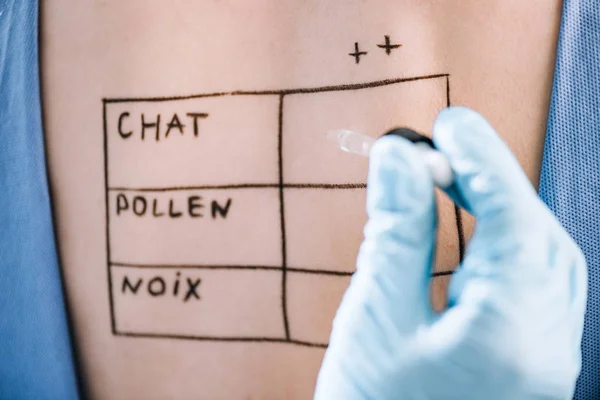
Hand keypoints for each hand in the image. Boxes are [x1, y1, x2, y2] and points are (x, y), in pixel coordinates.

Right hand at [314, 107, 586, 399]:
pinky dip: (499, 251)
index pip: (512, 215)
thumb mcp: (375, 319)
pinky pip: (530, 290)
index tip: (447, 123)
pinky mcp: (525, 368)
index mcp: (514, 331)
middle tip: (441, 152)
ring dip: (500, 214)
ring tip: (452, 186)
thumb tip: (398, 162)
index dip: (481, 159)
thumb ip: (394, 234)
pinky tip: (467, 241)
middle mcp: (546, 346)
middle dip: (492, 182)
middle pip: (537, 235)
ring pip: (541, 262)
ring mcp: (542, 362)